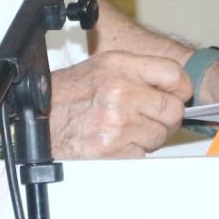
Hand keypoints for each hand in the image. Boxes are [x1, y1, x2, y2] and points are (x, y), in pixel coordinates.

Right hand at [49, 51, 192, 157]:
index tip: (173, 96)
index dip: (178, 89)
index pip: (174, 74)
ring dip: (147, 136)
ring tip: (123, 128)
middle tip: (145, 117)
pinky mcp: (113, 148)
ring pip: (160, 135)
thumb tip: (174, 89)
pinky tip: (115, 141)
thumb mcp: (104, 67)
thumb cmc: (69, 93)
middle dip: (163, 117)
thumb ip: (139, 73)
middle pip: (173, 109)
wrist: (40, 118)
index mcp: (120, 65)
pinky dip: (133, 152)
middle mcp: (120, 90)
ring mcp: (117, 121)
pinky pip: (144, 154)